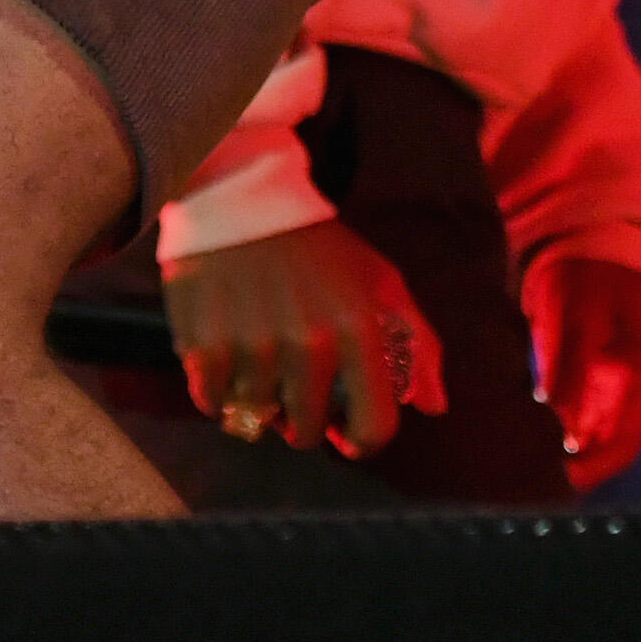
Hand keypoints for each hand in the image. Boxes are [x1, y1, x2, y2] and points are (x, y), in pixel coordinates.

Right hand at [167, 216, 445, 459]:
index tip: (344, 434)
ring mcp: (256, 346)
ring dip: (258, 404)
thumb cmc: (319, 248)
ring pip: (258, 420)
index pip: (372, 426)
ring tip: (259, 370)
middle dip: (302, 422)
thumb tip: (435, 407)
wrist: (238, 199)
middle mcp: (309, 343)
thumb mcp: (380, 281)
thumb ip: (418, 344)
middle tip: (293, 393)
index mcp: (358, 329)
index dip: (361, 442)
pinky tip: (225, 363)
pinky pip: (213, 404)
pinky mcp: (206, 346)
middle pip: (306, 432)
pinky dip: (216, 394)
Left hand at [535, 258, 640, 485]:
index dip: (592, 468)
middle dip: (577, 470)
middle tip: (531, 485)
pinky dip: (564, 436)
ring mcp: (625, 391)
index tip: (555, 484)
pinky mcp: (605, 386)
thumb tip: (558, 420)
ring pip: (599, 440)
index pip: (625, 442)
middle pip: (613, 449)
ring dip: (570, 457)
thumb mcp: (581, 317)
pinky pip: (587, 423)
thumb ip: (572, 368)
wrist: (598, 247)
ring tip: (528, 473)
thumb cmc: (592, 278)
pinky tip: (534, 446)